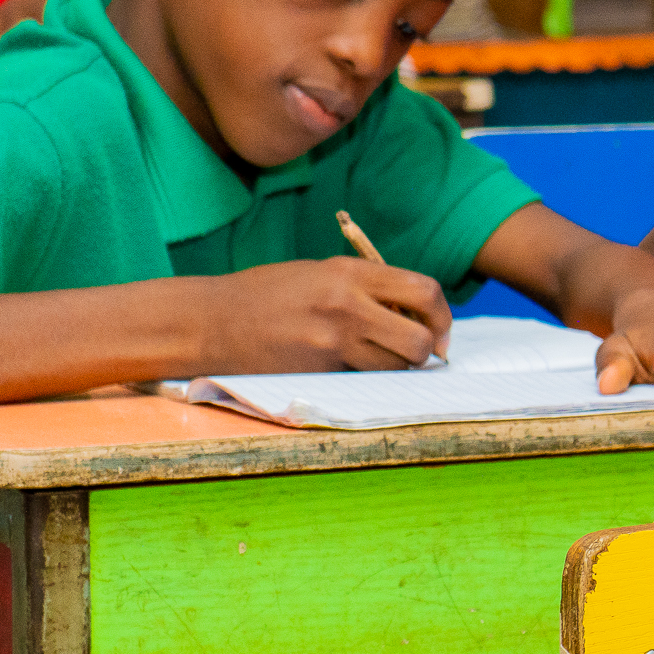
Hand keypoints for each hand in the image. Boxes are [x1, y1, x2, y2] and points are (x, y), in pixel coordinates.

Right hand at [215, 258, 450, 369]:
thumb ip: (368, 287)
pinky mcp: (316, 372)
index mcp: (351, 272)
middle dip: (425, 353)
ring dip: (394, 370)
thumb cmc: (268, 295)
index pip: (425, 292)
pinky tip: (338, 366)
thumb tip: (418, 316)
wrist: (210, 320)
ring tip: (371, 358)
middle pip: (420, 342)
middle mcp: (347, 304)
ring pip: (394, 369)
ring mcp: (332, 342)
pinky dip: (361, 379)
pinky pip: (360, 381)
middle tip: (413, 356)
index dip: (442, 317)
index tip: (440, 333)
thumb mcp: (320, 272)